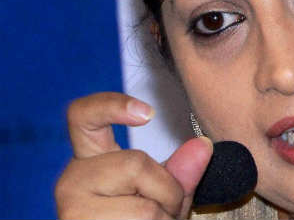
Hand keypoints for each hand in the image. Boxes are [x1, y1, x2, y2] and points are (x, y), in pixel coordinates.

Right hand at [55, 92, 212, 218]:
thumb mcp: (164, 196)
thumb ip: (179, 173)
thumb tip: (202, 147)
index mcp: (90, 161)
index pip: (83, 115)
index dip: (113, 105)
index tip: (147, 113)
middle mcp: (72, 181)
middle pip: (135, 162)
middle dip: (167, 191)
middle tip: (163, 212)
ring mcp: (71, 212)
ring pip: (144, 206)